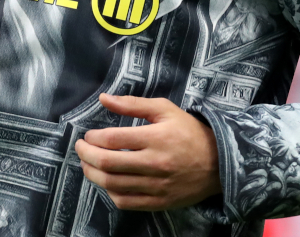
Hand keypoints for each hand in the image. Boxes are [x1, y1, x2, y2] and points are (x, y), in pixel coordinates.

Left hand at [75, 93, 221, 210]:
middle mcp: (154, 163)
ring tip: (88, 164)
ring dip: (93, 174)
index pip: (113, 140)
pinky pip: (126, 202)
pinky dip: (111, 193)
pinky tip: (108, 182)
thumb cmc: (190, 132)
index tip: (88, 136)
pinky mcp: (159, 202)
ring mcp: (156, 186)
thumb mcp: (165, 110)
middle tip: (80, 148)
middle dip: (86, 155)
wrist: (219, 163)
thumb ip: (133, 104)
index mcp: (156, 137)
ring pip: (113, 184)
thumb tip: (104, 98)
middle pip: (107, 163)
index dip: (93, 138)